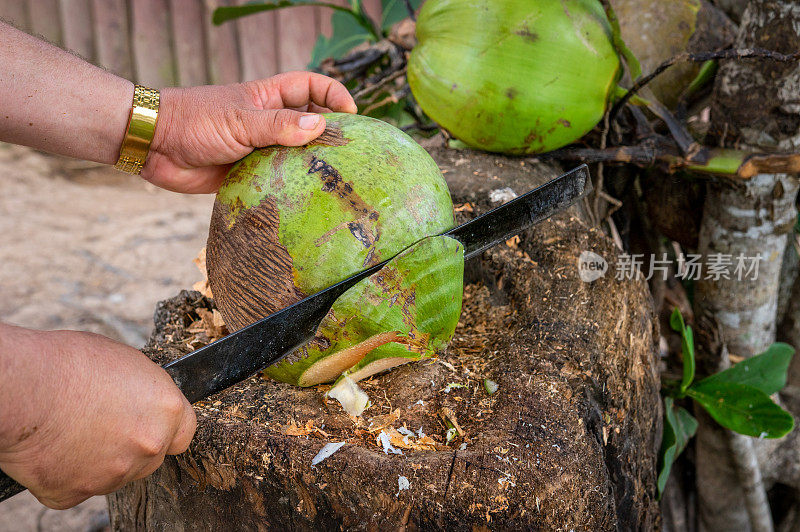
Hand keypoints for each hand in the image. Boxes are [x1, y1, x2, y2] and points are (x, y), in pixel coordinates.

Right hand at [0, 324, 195, 508]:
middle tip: (102, 424)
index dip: (167, 428)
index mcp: (166, 410)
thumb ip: (144, 391)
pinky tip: (52, 448)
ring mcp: (113, 474)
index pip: (184, 432)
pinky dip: (65, 473)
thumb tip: (142, 400)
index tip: (152, 424)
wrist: (24, 387)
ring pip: (113, 474)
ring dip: (100, 460)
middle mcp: (148, 445)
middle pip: (149, 456)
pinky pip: (75, 487)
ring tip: (72, 430)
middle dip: (131, 444)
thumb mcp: (125, 362)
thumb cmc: (68, 364)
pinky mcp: (75, 493)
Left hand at [143, 71, 357, 193]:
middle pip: (309, 124)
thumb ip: (279, 126)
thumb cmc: (195, 121)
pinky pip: (277, 181)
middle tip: (351, 154)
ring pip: (295, 155)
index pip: (310, 88)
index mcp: (268, 99)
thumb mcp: (241, 120)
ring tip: (335, 180)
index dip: (333, 95)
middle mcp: (268, 123)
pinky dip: (291, 188)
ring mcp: (259, 149)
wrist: (154, 145)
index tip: (351, 113)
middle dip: (330, 135)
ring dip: (312, 165)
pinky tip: (305, 199)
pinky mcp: (249, 175)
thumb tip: (320, 128)